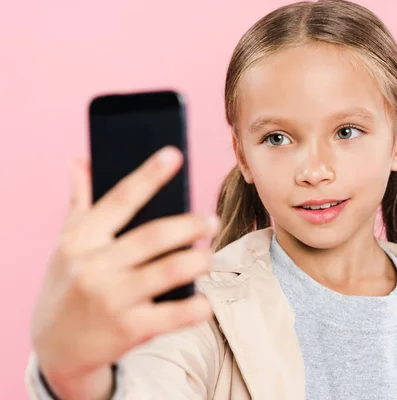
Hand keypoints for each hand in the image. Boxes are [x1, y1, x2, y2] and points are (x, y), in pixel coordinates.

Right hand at [30, 146, 218, 398]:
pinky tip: (206, 301)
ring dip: (198, 261)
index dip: (149, 175)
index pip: (120, 200)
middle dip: (189, 225)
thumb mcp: (67, 244)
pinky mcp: (130, 330)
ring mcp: (112, 300)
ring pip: (169, 271)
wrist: (55, 349)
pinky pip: (174, 315)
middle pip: (153, 236)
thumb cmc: (66, 286)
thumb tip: (79, 160)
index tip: (174, 154)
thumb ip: (79, 202)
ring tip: (208, 257)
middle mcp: (94, 267)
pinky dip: (197, 307)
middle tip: (211, 221)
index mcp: (81, 240)